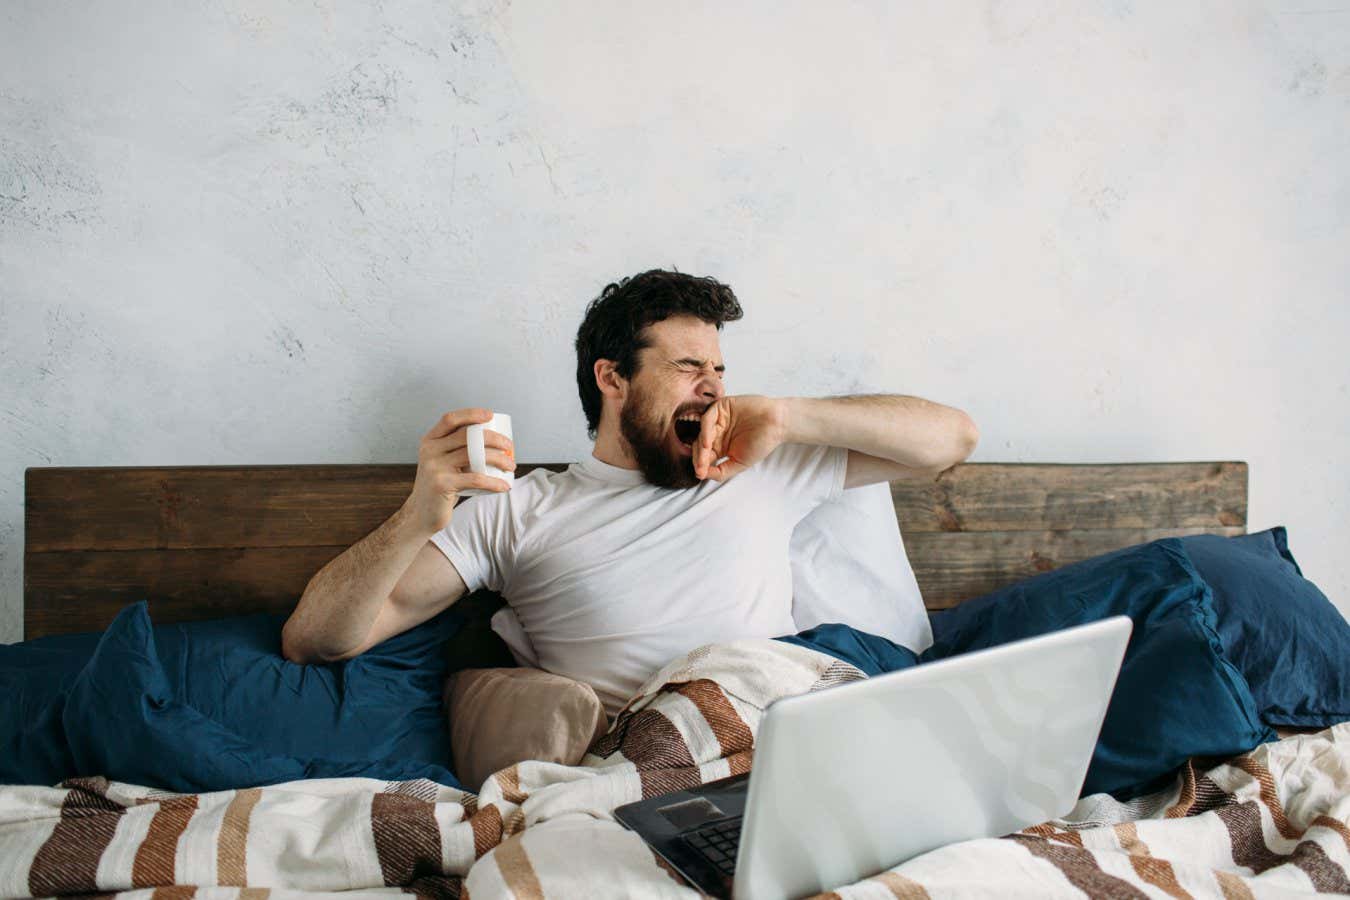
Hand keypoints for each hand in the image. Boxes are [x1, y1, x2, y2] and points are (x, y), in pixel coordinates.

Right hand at [404, 408, 515, 533]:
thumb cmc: (441, 485)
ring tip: (512, 465)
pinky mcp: (442, 484)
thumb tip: (492, 437)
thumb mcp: (442, 462)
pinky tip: (505, 485)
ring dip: (499, 459)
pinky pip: (476, 479)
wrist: (422, 513)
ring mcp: (434, 467)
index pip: (450, 419)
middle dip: (494, 438)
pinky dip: (494, 482)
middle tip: (509, 445)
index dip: (471, 414)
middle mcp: (429, 450)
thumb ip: (456, 448)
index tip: (490, 415)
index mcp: (430, 440)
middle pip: (467, 436)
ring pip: (475, 455)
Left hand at [694, 395, 787, 482]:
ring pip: (700, 434)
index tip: (700, 474)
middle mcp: (716, 433)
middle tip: (701, 467)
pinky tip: (707, 443)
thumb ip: (721, 471)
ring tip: (703, 457)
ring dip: (700, 447)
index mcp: (720, 447)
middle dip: (699, 457)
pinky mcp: (720, 408)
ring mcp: (717, 420)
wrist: (776, 424)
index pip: (704, 456)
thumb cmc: (761, 442)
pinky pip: (707, 419)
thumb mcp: (739, 463)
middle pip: (699, 446)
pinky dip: (704, 431)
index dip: (701, 465)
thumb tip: (702, 475)